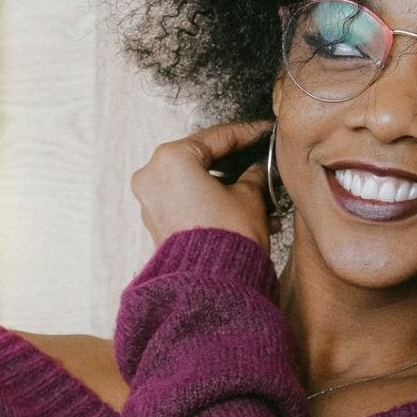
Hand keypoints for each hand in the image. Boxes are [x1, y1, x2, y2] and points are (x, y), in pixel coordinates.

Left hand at [130, 118, 275, 250]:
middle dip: (237, 166)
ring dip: (229, 188)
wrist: (213, 285)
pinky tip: (246, 211)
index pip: (217, 137)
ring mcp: (151, 201)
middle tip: (263, 161)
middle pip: (203, 161)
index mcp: (171, 158)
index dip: (248, 133)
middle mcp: (153, 176)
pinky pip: (189, 202)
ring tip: (263, 196)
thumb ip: (254, 175)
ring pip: (197, 183)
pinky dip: (215, 203)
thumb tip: (257, 170)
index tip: (264, 131)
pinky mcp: (157, 222)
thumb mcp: (250, 197)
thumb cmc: (227, 238)